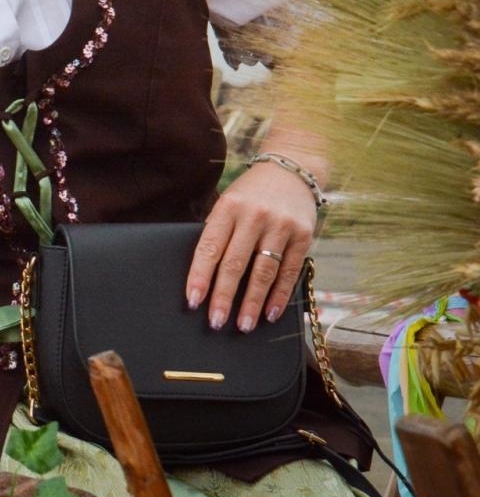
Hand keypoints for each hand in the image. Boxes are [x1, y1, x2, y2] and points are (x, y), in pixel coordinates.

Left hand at [185, 163, 317, 332]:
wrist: (290, 170)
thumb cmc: (250, 194)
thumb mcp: (227, 202)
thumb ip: (218, 231)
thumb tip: (203, 274)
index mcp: (228, 207)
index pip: (209, 247)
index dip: (200, 276)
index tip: (193, 301)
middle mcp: (254, 216)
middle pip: (235, 263)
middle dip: (224, 296)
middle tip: (215, 322)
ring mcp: (281, 226)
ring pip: (264, 271)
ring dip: (252, 302)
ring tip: (243, 325)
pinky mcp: (303, 236)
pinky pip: (290, 271)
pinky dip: (279, 295)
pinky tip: (269, 313)